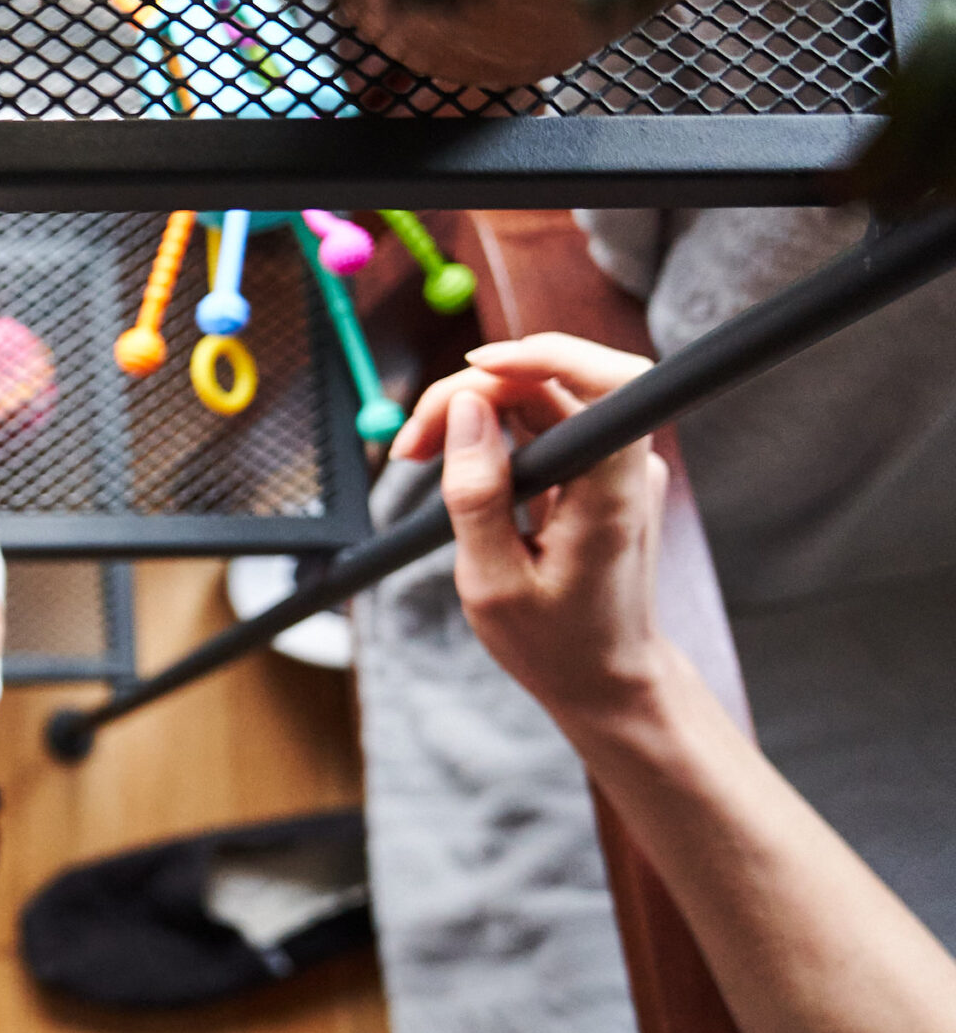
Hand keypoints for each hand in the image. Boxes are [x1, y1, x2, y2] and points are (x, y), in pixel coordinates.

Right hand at [390, 333, 673, 731]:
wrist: (605, 679)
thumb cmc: (554, 643)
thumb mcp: (494, 582)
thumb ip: (477, 494)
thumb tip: (466, 409)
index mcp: (612, 493)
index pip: (610, 382)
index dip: (547, 354)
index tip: (476, 366)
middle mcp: (623, 466)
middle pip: (553, 384)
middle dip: (473, 393)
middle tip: (409, 444)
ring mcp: (613, 466)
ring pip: (540, 399)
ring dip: (473, 411)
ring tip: (416, 453)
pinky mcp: (596, 473)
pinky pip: (542, 426)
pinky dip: (490, 433)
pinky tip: (449, 462)